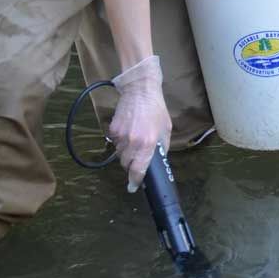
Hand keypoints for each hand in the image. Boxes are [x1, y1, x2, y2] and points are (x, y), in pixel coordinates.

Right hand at [108, 55, 171, 191]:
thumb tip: (157, 161)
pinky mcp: (112, 129)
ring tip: (134, 141)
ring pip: (119, 154)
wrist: (140, 91)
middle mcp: (133, 142)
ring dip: (125, 153)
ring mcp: (120, 136)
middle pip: (126, 164)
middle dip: (131, 165)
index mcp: (148, 143)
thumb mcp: (166, 129)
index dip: (135, 181)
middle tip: (137, 158)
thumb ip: (161, 147)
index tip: (134, 187)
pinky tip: (128, 132)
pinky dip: (120, 142)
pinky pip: (115, 143)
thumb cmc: (156, 110)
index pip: (138, 169)